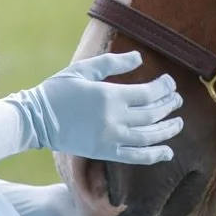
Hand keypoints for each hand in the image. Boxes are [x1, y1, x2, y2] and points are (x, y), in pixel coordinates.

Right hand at [8, 50, 182, 163]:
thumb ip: (113, 63)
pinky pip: (136, 157)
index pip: (148, 93)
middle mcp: (115, 119)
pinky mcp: (106, 153)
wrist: (37, 119)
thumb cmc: (59, 90)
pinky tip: (167, 152)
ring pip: (148, 136)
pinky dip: (154, 155)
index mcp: (111, 96)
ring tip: (179, 124)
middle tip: (178, 101)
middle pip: (152, 114)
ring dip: (167, 130)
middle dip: (168, 106)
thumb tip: (138, 58)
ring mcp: (111, 138)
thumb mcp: (84, 69)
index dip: (163, 88)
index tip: (170, 83)